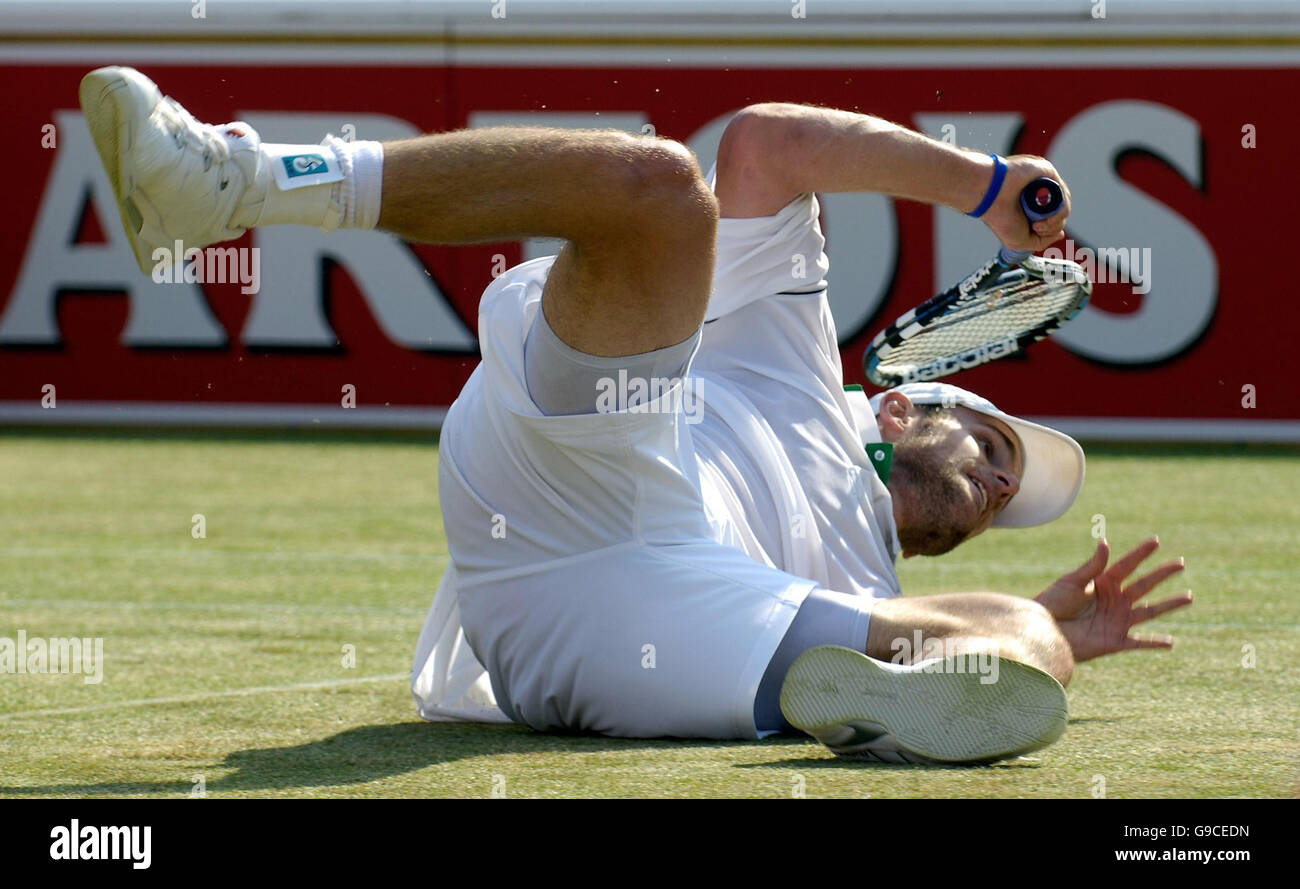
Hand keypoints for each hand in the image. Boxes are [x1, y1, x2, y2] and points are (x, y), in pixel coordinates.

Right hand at [980, 153, 1071, 254]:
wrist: (990, 198)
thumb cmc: (1000, 218)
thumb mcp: (1020, 241)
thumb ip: (1041, 242)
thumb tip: (1061, 234)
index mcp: (1032, 207)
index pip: (1053, 219)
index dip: (1050, 230)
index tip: (1034, 231)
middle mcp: (1039, 194)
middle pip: (1059, 212)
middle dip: (1052, 227)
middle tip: (1036, 228)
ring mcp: (1044, 182)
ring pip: (1063, 205)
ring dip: (1055, 221)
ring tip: (1038, 225)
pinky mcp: (1048, 173)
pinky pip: (1063, 195)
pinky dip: (1060, 211)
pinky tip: (1046, 217)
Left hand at [1035, 537, 1192, 662]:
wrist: (1043, 630)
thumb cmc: (1052, 604)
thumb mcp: (1071, 582)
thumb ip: (1091, 567)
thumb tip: (1105, 543)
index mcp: (1103, 583)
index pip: (1127, 565)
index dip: (1141, 554)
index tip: (1156, 541)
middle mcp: (1115, 600)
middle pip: (1143, 584)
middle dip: (1162, 574)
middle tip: (1181, 563)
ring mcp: (1118, 620)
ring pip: (1149, 611)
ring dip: (1169, 604)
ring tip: (1189, 597)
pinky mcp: (1115, 640)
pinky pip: (1140, 642)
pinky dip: (1155, 643)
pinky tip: (1171, 642)